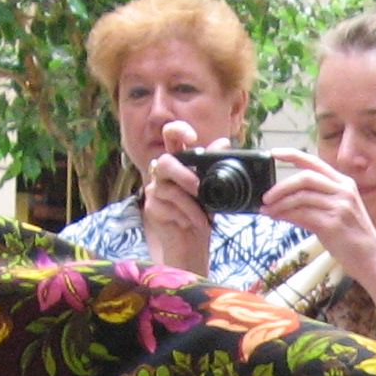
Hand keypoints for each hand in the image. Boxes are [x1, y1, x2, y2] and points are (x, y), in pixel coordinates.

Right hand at [138, 124, 214, 273]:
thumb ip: (214, 168)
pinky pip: (166, 207)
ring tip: (203, 216)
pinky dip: (184, 216)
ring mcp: (155, 190)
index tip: (192, 138)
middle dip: (183, 174)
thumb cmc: (201, 214)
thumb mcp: (213, 191)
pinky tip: (191, 223)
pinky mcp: (152, 208)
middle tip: (198, 189)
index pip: (171, 136)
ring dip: (190, 204)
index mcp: (179, 163)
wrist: (193, 244)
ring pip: (167, 188)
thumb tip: (223, 143)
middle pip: (164, 161)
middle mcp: (163, 173)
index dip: (178, 131)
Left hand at [262, 149, 375, 286]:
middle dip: (281, 187)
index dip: (292, 155)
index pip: (315, 163)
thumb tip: (283, 202)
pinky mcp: (333, 224)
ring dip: (279, 204)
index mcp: (345, 184)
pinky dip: (286, 216)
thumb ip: (314, 203)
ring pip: (300, 197)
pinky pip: (302, 215)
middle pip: (304, 178)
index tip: (274, 154)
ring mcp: (340, 207)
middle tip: (266, 198)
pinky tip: (278, 218)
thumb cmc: (353, 240)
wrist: (372, 262)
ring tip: (269, 211)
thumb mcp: (337, 214)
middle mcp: (344, 191)